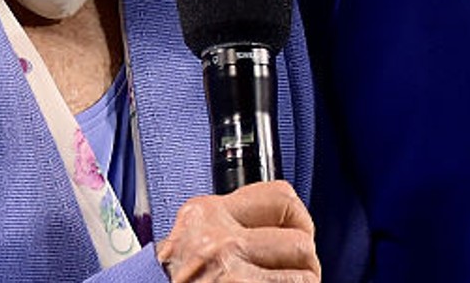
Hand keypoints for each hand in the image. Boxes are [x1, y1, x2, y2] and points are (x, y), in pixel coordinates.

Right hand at [156, 180, 320, 281]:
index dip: (298, 218)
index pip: (280, 195)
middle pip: (298, 236)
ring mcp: (231, 271)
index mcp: (202, 216)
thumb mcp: (185, 246)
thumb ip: (222, 230)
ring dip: (300, 281)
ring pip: (304, 269)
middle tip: (293, 274)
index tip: (298, 232)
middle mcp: (216, 239)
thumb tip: (270, 231)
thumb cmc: (164, 279)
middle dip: (302, 260)